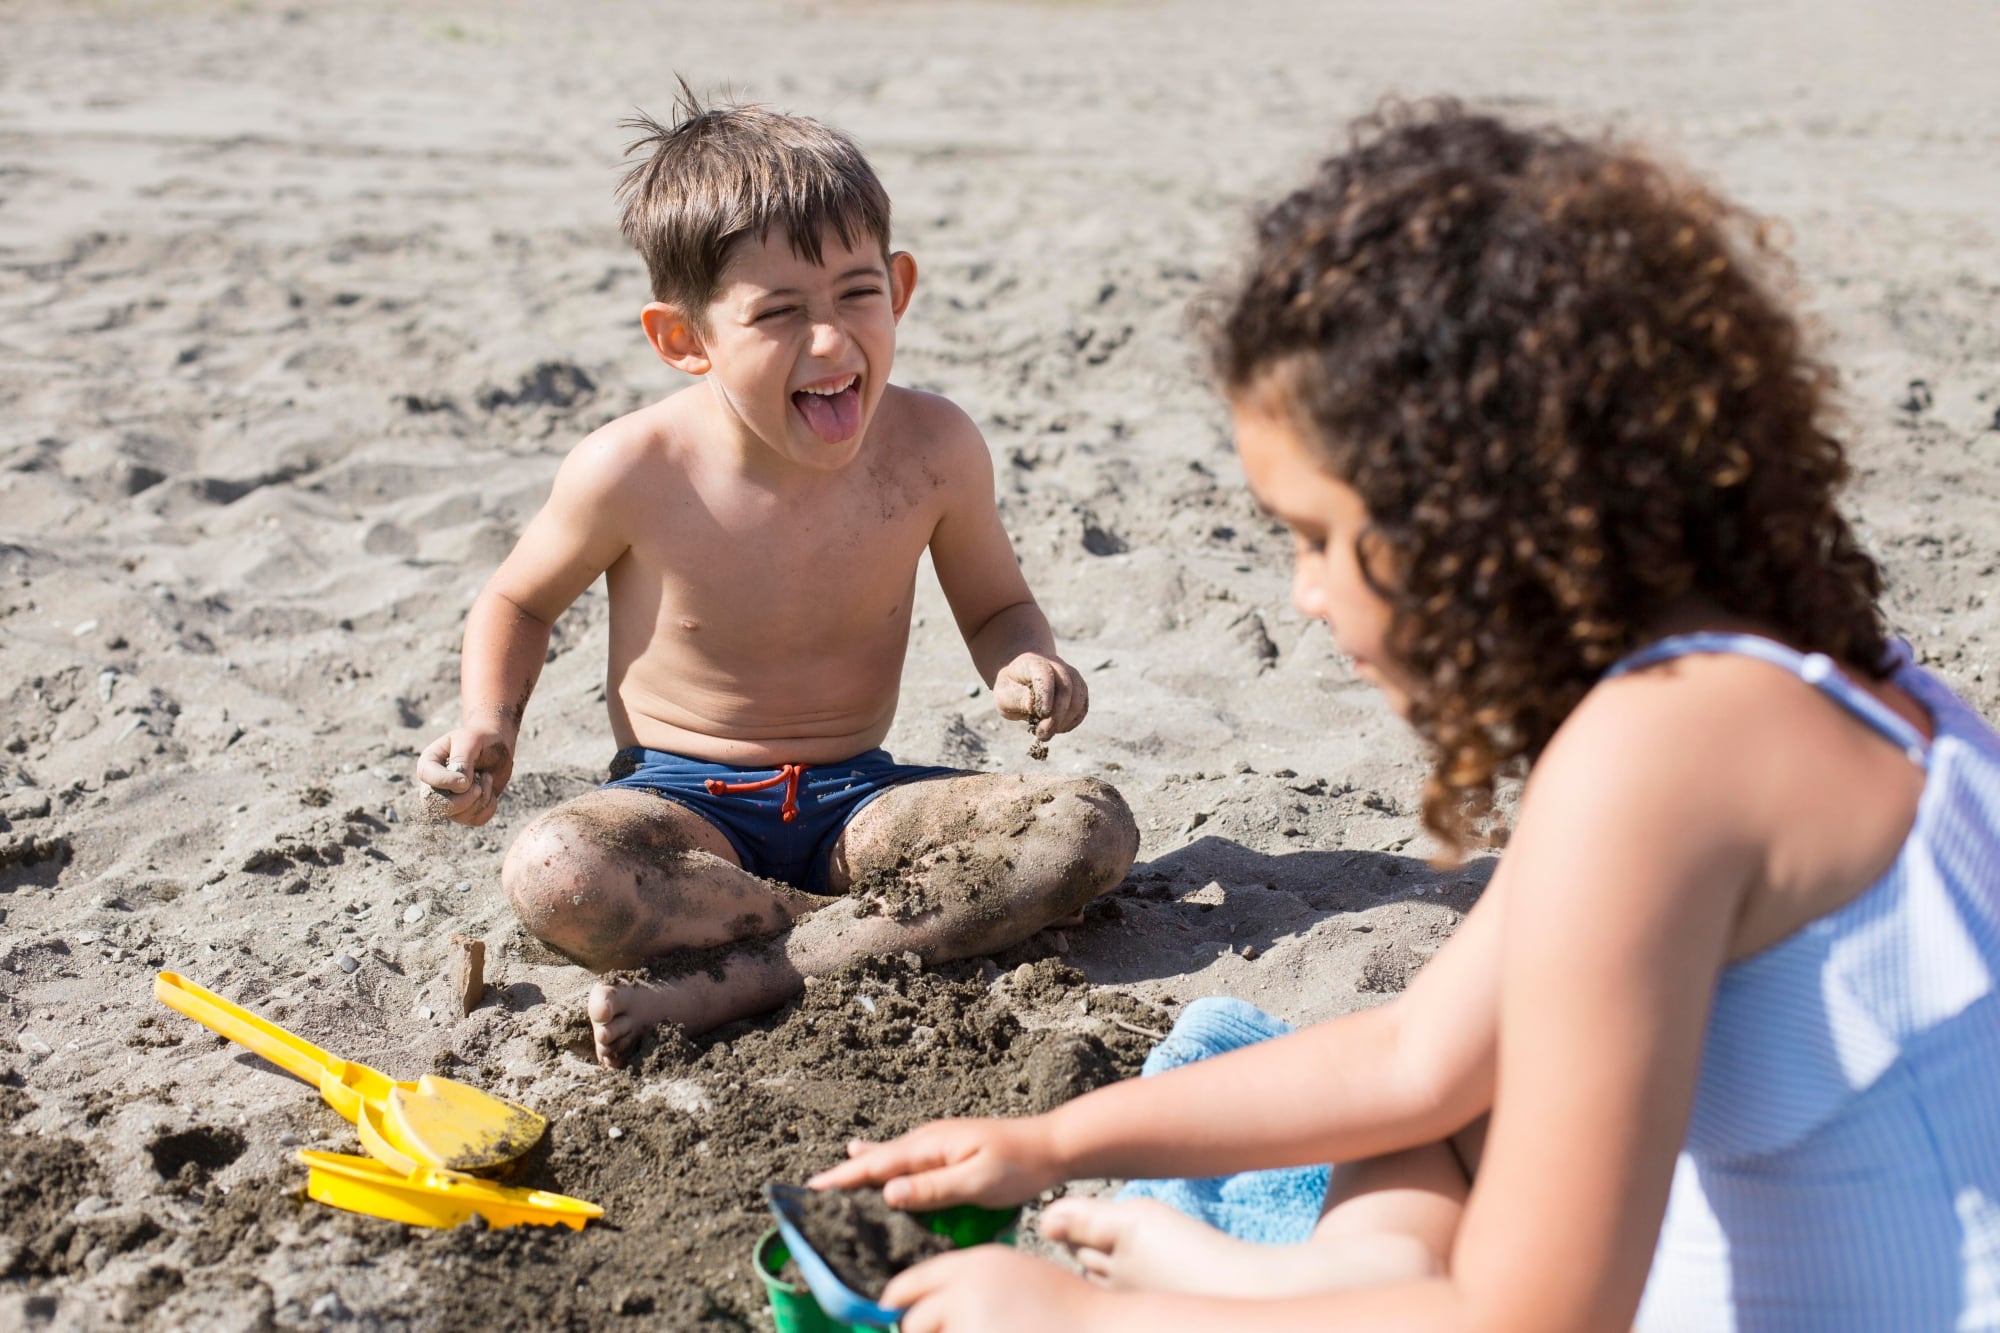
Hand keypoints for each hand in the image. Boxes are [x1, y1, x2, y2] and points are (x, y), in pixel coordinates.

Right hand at [414, 726, 513, 825]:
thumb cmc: (482, 739)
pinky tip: (490, 790)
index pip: (426, 777)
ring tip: (487, 778)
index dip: (446, 782)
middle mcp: (434, 784)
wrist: (498, 746)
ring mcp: (448, 799)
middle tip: (479, 786)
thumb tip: (460, 786)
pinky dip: (488, 807)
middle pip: (436, 805)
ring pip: (457, 815)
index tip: (466, 780)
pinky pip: (474, 820)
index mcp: (429, 763)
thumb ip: (462, 759)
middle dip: (463, 800)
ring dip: (480, 800)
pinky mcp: (464, 809)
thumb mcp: (471, 741)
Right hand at [806, 1116, 1062, 1210]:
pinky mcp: (945, 1150)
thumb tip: (889, 1191)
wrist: (1051, 1146)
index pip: (878, 1164)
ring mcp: (936, 1142)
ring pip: (887, 1157)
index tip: (813, 1188)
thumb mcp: (977, 1182)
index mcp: (931, 1145)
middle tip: (810, 1191)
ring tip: (830, 1177)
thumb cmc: (1018, 1166)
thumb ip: (933, 1188)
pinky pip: (903, 1157)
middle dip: (844, 1174)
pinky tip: (865, 1153)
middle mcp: (927, 1139)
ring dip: (859, 1168)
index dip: (845, 1178)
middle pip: (877, 1159)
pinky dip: (879, 1161)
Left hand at [885, 1245, 1105, 1332]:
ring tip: (995, 1332)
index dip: (896, 1307)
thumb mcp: (1013, 1277)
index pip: (909, 1285)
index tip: (894, 1323)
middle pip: (911, 1323)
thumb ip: (968, 1289)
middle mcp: (965, 1291)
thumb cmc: (1064, 1310)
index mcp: (973, 1266)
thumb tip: (914, 1315)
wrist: (1104, 1330)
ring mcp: (971, 1327)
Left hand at [993, 653, 1087, 739]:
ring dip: (1066, 720)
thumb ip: (1016, 698)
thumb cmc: (1011, 689)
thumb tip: (1031, 705)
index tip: (1042, 714)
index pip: (1044, 674)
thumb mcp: (1003, 695)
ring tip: (1048, 733)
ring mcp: (1070, 675)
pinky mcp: (1079, 688)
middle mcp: (1056, 665)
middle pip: (1066, 687)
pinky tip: (1058, 728)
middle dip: (1057, 715)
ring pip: (1078, 697)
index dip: (1046, 694)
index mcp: (1033, 662)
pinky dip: (1073, 721)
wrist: (1023, 681)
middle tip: (1043, 734)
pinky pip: (1082, 706)